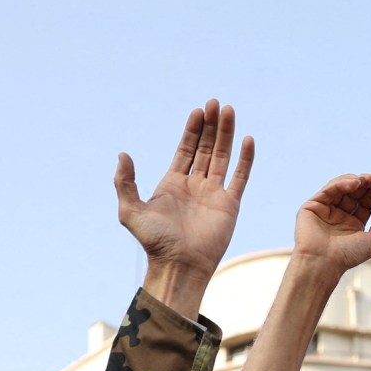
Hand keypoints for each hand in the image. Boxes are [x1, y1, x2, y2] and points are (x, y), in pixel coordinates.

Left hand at [115, 99, 254, 307]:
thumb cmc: (154, 242)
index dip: (192, 130)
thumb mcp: (130, 211)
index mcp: (173, 184)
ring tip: (229, 111)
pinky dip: (245, 160)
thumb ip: (125, 182)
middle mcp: (195, 186)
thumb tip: (123, 154)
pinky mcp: (230, 206)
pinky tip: (248, 141)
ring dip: (226, 135)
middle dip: (211, 126)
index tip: (198, 110)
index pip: (186, 149)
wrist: (179, 266)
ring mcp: (214, 195)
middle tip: (215, 104)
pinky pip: (240, 178)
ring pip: (223, 158)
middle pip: (206, 149)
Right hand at [293, 174, 370, 276]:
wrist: (324, 262)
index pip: (365, 203)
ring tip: (364, 180)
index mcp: (353, 225)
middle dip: (365, 184)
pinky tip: (354, 183)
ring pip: (341, 188)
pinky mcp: (312, 206)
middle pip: (354, 193)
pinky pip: (329, 190)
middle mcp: (339, 216)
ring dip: (354, 180)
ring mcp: (325, 210)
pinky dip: (341, 183)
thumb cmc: (349, 255)